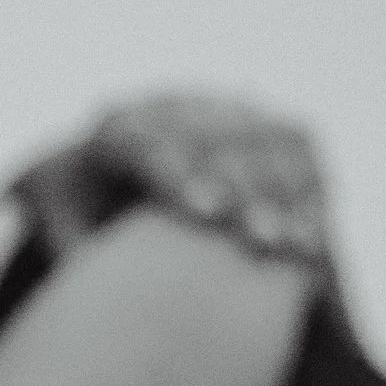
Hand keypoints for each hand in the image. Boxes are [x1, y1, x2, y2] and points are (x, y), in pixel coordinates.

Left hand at [13, 91, 334, 276]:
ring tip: (290, 247)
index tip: (204, 213)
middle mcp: (169, 109)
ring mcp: (220, 113)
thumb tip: (80, 276)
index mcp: (114, 133)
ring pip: (258, 137)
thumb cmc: (94, 257)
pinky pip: (293, 148)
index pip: (142, 136)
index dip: (177, 169)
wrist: (133, 228)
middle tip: (258, 237)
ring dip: (279, 191)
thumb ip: (80, 256)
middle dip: (238, 183)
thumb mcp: (75, 254)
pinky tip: (310, 237)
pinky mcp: (262, 130)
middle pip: (208, 133)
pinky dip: (305, 190)